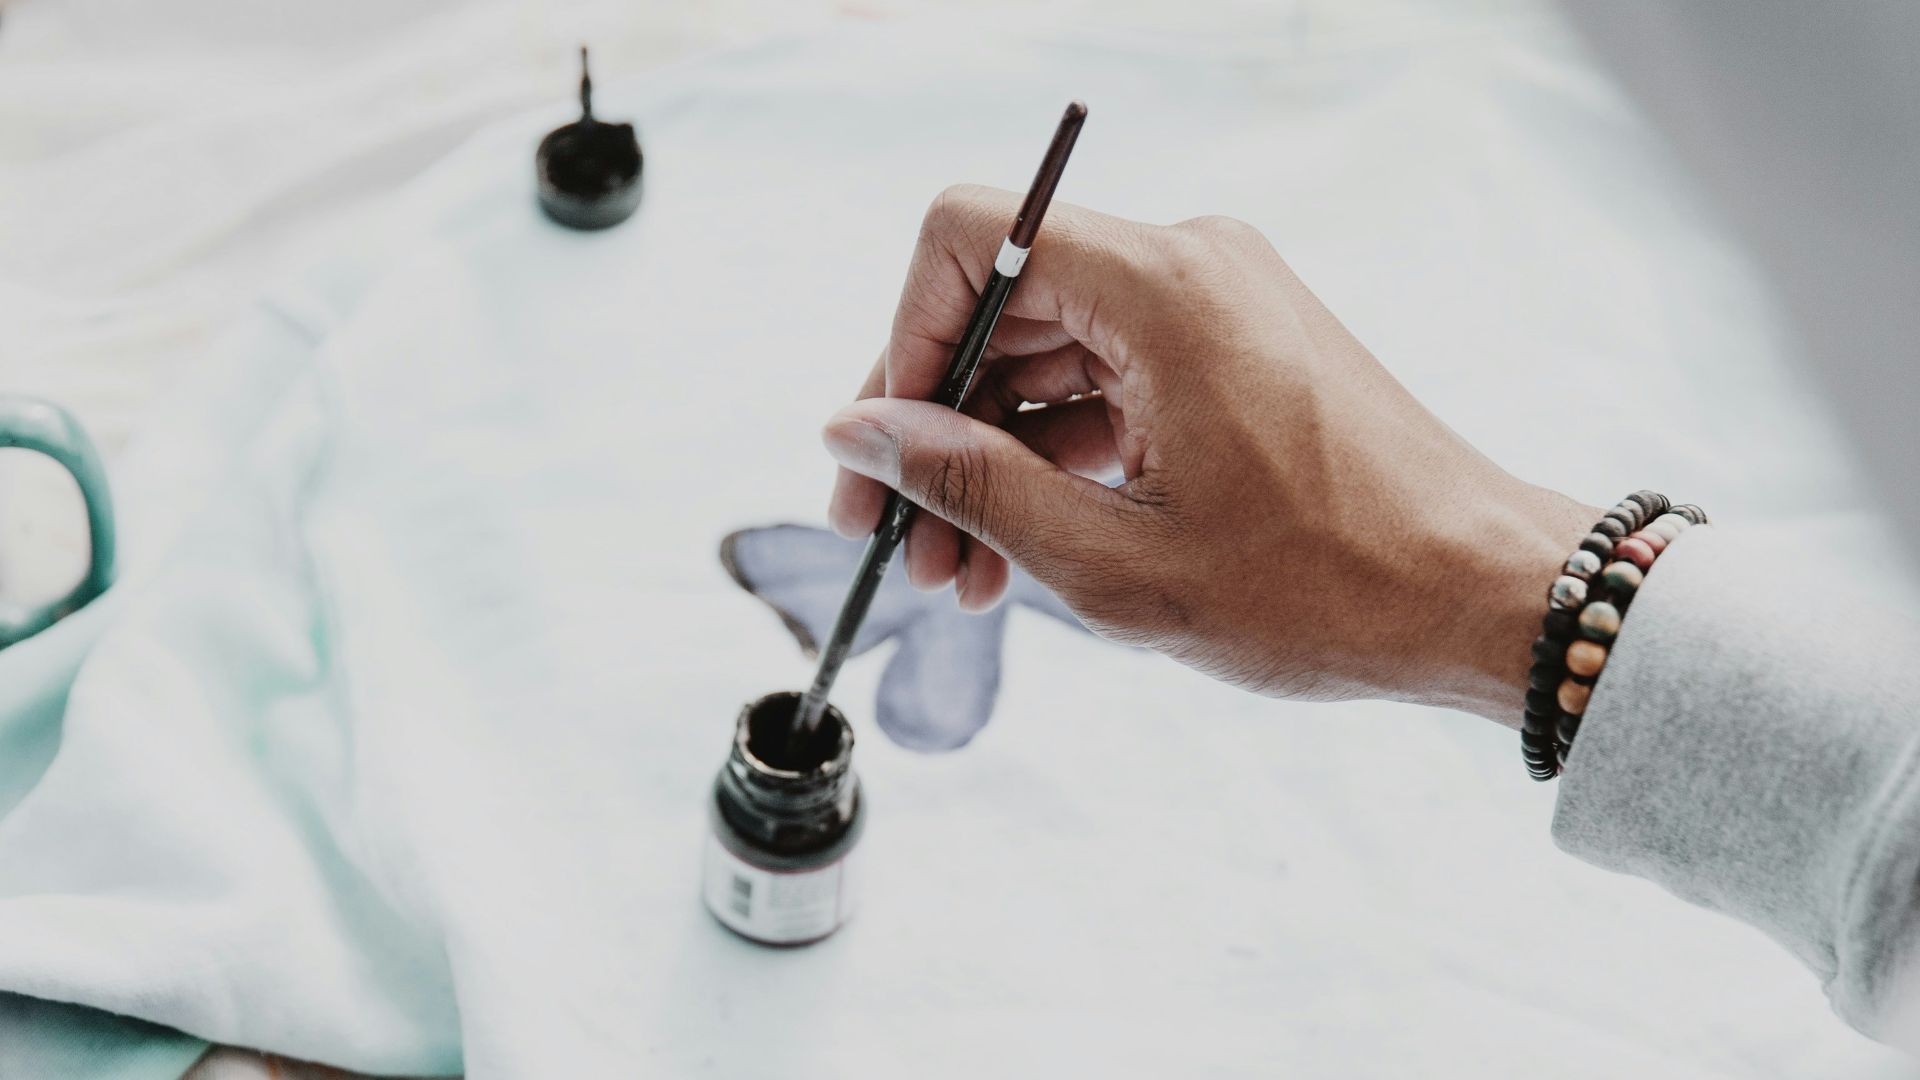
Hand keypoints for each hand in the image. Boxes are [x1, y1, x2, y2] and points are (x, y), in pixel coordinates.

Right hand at [824, 185, 1595, 720]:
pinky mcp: (1233, 351)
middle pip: (1002, 306)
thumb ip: (971, 485)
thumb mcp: (1117, 559)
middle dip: (936, 429)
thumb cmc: (1325, 587)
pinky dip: (1060, 456)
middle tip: (902, 545)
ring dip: (993, 459)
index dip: (901, 341)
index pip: (968, 240)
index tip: (882, 450)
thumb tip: (860, 435)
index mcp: (1163, 286)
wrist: (1479, 599)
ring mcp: (1216, 306)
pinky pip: (1109, 380)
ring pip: (1050, 354)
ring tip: (964, 575)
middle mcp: (1189, 266)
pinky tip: (1027, 549)